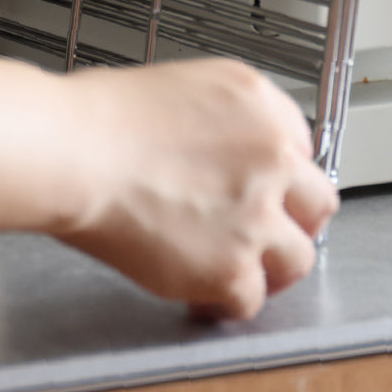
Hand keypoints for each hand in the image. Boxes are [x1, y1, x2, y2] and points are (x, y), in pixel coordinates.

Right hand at [51, 58, 337, 319]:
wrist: (75, 151)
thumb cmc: (102, 117)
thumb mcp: (182, 87)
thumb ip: (224, 122)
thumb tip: (226, 155)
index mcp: (261, 103)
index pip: (301, 147)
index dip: (277, 176)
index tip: (264, 190)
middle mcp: (274, 156)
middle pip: (317, 203)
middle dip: (293, 222)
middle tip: (266, 234)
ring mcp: (259, 215)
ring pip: (299, 258)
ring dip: (270, 267)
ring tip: (238, 271)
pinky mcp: (232, 267)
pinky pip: (252, 300)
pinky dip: (225, 303)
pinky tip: (202, 297)